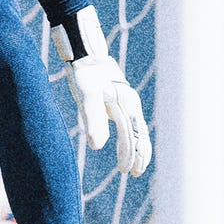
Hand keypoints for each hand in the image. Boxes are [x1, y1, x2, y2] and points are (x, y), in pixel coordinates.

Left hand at [52, 7, 152, 176]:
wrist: (84, 51)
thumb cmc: (84, 73)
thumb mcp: (85, 97)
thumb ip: (92, 120)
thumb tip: (97, 145)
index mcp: (125, 104)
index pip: (132, 136)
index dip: (130, 155)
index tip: (127, 171)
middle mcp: (130, 102)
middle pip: (139, 133)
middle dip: (139, 154)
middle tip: (136, 172)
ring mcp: (126, 98)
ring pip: (137, 127)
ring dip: (138, 145)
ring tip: (135, 161)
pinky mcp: (119, 96)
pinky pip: (130, 119)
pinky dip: (132, 133)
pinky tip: (126, 138)